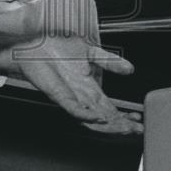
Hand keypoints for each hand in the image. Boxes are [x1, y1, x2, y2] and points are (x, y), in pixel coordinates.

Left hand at [0, 33, 142, 133]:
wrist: (32, 42)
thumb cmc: (55, 47)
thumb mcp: (91, 51)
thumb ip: (110, 61)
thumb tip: (130, 69)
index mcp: (88, 87)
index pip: (109, 107)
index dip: (124, 114)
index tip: (138, 119)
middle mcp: (79, 94)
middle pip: (103, 116)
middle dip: (121, 124)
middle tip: (136, 129)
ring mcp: (69, 96)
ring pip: (90, 117)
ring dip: (107, 123)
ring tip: (122, 128)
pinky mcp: (56, 93)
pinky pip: (72, 108)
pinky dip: (85, 114)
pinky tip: (97, 117)